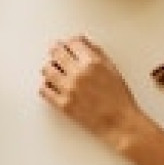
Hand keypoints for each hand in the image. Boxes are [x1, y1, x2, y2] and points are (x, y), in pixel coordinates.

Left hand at [39, 35, 150, 149]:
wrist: (120, 123)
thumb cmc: (119, 98)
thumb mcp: (112, 69)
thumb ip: (96, 52)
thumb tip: (81, 41)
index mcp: (92, 63)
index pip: (71, 42)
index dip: (69, 43)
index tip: (67, 45)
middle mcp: (79, 74)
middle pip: (56, 53)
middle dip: (56, 52)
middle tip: (57, 55)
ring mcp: (69, 89)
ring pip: (46, 69)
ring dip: (50, 68)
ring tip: (56, 72)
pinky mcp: (63, 104)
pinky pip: (44, 90)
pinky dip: (47, 86)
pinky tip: (54, 87)